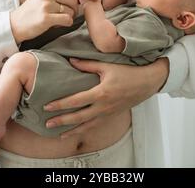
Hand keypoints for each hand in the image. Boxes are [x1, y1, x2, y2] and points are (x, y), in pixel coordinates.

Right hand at [10, 0, 97, 43]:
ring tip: (56, 17)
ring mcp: (46, 4)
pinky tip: (56, 23)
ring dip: (69, 16)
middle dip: (75, 8)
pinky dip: (66, 23)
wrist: (15, 23)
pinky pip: (67, 20)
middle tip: (65, 13)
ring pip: (71, 10)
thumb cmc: (33, 10)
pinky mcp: (46, 17)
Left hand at [43, 57, 169, 138]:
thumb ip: (88, 64)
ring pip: (87, 126)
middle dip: (62, 121)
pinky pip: (96, 126)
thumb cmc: (128, 72)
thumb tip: (70, 60)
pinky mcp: (112, 116)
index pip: (76, 101)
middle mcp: (103, 107)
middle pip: (78, 117)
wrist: (147, 82)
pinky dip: (84, 130)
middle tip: (47, 123)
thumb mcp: (107, 66)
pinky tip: (77, 132)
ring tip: (58, 134)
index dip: (60, 104)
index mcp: (101, 93)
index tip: (47, 106)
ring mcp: (108, 113)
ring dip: (72, 130)